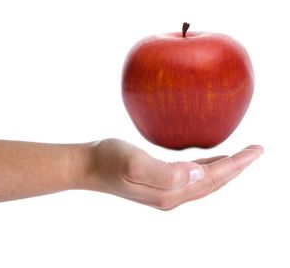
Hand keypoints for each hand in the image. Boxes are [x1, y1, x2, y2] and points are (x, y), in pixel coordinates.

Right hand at [87, 138, 263, 210]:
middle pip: (213, 182)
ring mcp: (164, 190)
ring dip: (224, 169)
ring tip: (239, 157)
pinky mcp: (158, 182)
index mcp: (170, 192)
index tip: (257, 150)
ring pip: (203, 181)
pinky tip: (207, 161)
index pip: (212, 179)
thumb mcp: (134, 163)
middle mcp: (171, 195)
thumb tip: (199, 173)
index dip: (237, 165)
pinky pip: (191, 177)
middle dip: (237, 167)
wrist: (88, 166)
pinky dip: (206, 168)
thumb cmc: (108, 160)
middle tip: (256, 150)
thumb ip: (166, 173)